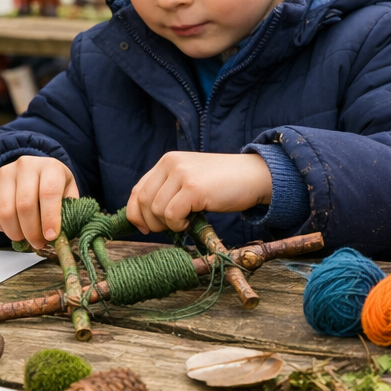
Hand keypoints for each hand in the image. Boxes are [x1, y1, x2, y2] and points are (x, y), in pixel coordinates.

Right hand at [0, 156, 77, 250]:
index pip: (49, 192)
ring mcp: (5, 173)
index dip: (49, 218)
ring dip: (15, 232)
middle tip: (37, 243)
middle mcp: (26, 166)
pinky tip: (11, 229)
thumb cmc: (52, 186)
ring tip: (24, 238)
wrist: (33, 171)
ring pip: (6, 211)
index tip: (50, 237)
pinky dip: (0, 227)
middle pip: (25, 204)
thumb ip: (66, 212)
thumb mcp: (67, 193)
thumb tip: (60, 238)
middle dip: (31, 231)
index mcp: (50, 166)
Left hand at [126, 152, 272, 233]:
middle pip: (143, 201)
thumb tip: (144, 218)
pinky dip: (179, 225)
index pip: (138, 190)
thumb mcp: (190, 180)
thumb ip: (168, 190)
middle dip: (151, 222)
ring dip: (169, 224)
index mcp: (168, 161)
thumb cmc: (223, 184)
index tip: (143, 228)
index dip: (136, 213)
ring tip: (187, 221)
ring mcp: (182, 174)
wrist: (254, 176)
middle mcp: (171, 164)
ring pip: (156, 210)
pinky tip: (192, 221)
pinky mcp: (194, 188)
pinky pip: (171, 215)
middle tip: (170, 228)